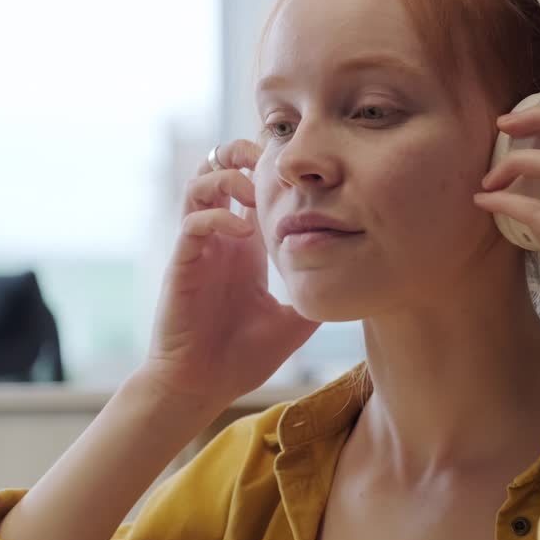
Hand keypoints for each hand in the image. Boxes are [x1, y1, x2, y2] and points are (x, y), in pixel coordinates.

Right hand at [140, 139, 319, 408]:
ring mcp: (200, 248)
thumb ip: (315, 295)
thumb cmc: (240, 358)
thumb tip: (356, 283)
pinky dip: (218, 217)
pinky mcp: (183, 263)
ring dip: (227, 178)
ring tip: (252, 192)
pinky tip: (243, 233)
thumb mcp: (293, 322)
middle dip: (240, 153)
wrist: (202, 386)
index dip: (268, 166)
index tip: (299, 166)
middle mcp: (221, 238)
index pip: (251, 185)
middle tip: (268, 159)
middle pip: (218, 168)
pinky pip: (193, 222)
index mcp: (245, 245)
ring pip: (199, 184)